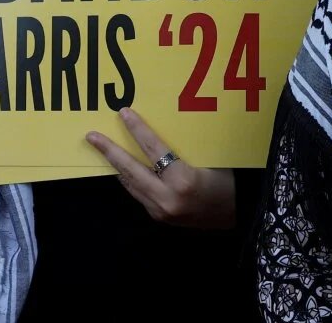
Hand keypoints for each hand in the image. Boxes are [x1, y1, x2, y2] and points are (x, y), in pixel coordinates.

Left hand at [86, 108, 234, 229]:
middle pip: (131, 170)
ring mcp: (161, 211)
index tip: (123, 113)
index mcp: (183, 180)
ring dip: (117, 165)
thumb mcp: (212, 159)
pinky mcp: (159, 217)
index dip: (137, 129)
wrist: (239, 215)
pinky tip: (123, 168)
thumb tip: (162, 131)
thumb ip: (186, 149)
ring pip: (131, 184)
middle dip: (110, 151)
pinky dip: (130, 178)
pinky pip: (139, 193)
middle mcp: (167, 198)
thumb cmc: (230, 182)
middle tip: (92, 136)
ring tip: (102, 149)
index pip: (153, 149)